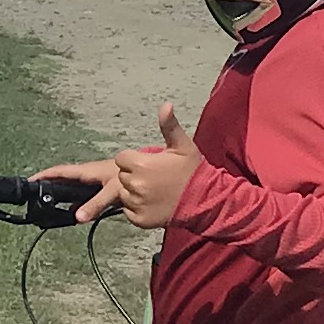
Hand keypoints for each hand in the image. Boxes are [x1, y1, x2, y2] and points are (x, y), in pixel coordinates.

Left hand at [70, 104, 202, 228]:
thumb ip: (169, 126)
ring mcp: (135, 203)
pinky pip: (129, 211)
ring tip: (156, 192)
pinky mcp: (138, 219)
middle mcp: (134, 184)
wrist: (204, 201)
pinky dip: (138, 208)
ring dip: (134, 193)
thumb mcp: (182, 146)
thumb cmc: (192, 171)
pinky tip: (155, 204)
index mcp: (140, 163)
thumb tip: (165, 105)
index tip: (149, 164)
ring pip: (123, 195)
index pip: (122, 159)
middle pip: (118, 178)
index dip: (134, 161)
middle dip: (128, 179)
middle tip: (143, 184)